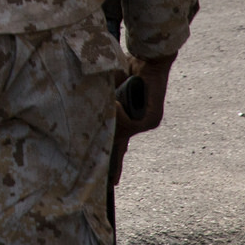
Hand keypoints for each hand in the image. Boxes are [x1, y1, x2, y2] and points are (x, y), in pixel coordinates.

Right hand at [109, 53, 174, 184]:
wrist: (149, 60)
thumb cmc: (129, 68)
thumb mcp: (110, 88)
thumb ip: (103, 105)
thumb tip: (93, 115)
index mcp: (130, 117)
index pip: (119, 142)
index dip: (113, 160)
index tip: (112, 180)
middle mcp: (140, 123)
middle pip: (122, 147)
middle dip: (115, 164)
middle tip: (112, 184)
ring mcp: (146, 122)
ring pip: (121, 131)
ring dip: (112, 119)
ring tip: (114, 102)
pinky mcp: (151, 119)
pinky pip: (129, 123)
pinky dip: (120, 113)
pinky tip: (119, 102)